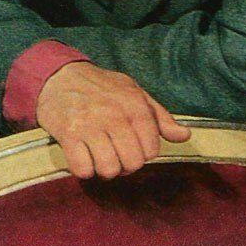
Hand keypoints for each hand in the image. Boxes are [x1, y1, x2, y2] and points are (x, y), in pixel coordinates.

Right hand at [36, 61, 189, 179]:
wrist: (61, 76)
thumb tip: (185, 136)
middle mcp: (114, 114)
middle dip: (125, 164)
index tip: (132, 145)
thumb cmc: (102, 87)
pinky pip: (83, 169)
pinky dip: (83, 168)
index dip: (143, 153)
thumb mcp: (134, 92)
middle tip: (116, 153)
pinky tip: (83, 154)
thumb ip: (160, 117)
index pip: (151, 150)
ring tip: (99, 154)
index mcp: (134, 104)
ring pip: (109, 169)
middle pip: (132, 163)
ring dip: (104, 168)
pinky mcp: (68, 135)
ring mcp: (90, 125)